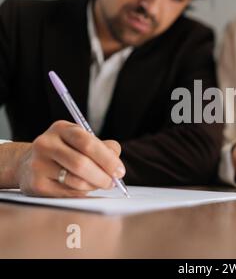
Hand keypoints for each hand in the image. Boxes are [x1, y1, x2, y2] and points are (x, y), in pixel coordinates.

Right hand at [1, 120, 125, 196]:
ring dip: (93, 186)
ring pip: (75, 181)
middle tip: (113, 182)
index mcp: (62, 129)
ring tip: (98, 184)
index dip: (107, 159)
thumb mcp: (83, 141)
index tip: (120, 171)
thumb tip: (117, 164)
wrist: (30, 163)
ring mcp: (38, 164)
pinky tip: (83, 188)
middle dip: (102, 176)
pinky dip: (81, 193)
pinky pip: (67, 193)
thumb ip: (105, 148)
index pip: (87, 142)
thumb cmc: (66, 151)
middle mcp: (46, 144)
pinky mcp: (36, 184)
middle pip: (81, 163)